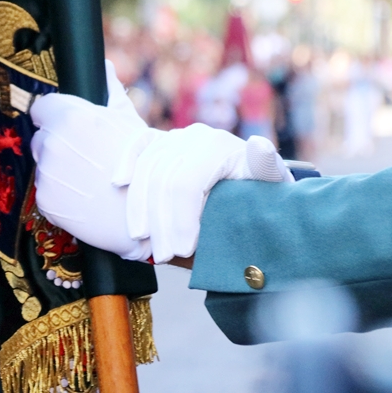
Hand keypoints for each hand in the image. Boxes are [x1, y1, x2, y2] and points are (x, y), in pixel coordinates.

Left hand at [30, 60, 155, 260]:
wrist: (153, 207)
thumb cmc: (145, 160)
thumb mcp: (128, 119)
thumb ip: (110, 90)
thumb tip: (105, 67)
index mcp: (69, 117)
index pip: (42, 108)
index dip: (55, 117)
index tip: (70, 129)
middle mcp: (52, 143)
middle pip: (42, 139)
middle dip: (58, 145)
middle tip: (87, 158)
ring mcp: (47, 175)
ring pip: (44, 167)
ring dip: (60, 172)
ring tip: (90, 180)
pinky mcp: (46, 202)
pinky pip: (47, 194)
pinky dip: (60, 197)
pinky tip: (85, 198)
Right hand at [122, 124, 293, 262]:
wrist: (255, 187)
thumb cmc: (262, 194)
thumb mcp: (271, 185)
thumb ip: (265, 168)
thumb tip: (259, 147)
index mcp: (222, 146)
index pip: (187, 183)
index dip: (180, 220)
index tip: (182, 252)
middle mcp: (197, 136)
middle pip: (163, 180)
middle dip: (160, 223)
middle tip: (162, 256)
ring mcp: (177, 137)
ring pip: (146, 170)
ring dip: (140, 209)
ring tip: (143, 241)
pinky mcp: (162, 141)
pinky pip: (138, 147)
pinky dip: (127, 164)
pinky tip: (120, 184)